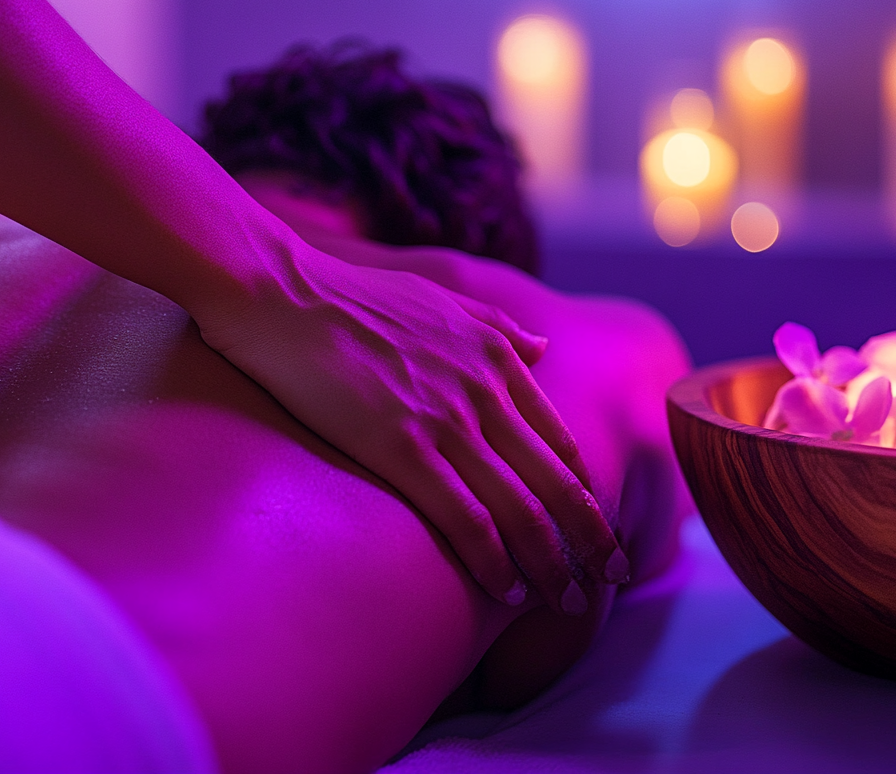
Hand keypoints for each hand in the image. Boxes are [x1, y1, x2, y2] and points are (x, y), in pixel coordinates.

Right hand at [197, 246, 626, 612]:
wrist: (286, 296)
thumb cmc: (352, 296)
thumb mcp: (442, 297)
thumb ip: (498, 327)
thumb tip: (542, 349)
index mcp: (495, 358)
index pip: (559, 441)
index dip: (584, 492)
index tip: (596, 527)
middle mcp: (483, 393)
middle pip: (557, 482)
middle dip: (590, 538)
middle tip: (609, 577)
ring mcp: (446, 423)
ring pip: (522, 509)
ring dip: (551, 564)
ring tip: (565, 599)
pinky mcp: (402, 450)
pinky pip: (467, 519)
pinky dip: (495, 561)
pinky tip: (506, 590)